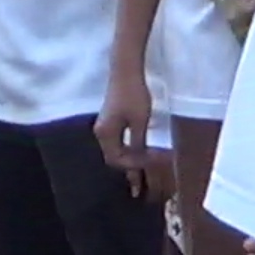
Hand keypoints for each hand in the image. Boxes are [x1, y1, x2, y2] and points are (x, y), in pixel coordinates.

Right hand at [96, 73, 162, 197]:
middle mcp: (101, 132)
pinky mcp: (110, 120)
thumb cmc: (133, 95)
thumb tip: (140, 160)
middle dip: (129, 169)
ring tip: (140, 175)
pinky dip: (127, 150)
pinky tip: (136, 153)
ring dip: (129, 160)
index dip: (134, 166)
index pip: (117, 160)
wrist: (126, 70)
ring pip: (115, 150)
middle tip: (143, 184)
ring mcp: (105, 126)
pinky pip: (117, 142)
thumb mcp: (140, 121)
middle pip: (113, 158)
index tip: (152, 164)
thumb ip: (139, 143)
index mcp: (106, 134)